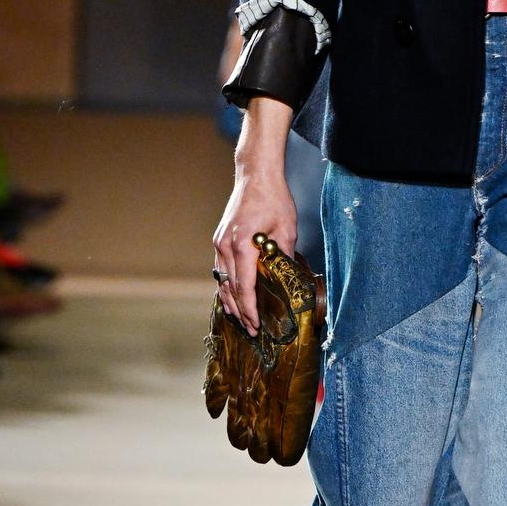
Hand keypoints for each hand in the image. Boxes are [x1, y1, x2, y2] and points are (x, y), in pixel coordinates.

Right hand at [212, 98, 297, 333]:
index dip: (250, 308)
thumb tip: (286, 277)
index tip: (255, 324)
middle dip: (241, 311)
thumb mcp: (287, 229)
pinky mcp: (220, 240)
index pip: (245, 285)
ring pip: (222, 281)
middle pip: (231, 287)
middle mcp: (226, 246)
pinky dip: (226, 286)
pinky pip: (221, 270)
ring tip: (240, 319)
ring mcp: (220, 243)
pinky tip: (233, 297)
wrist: (255, 176)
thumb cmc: (273, 199)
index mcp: (242, 244)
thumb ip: (283, 255)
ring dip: (231, 301)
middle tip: (251, 329)